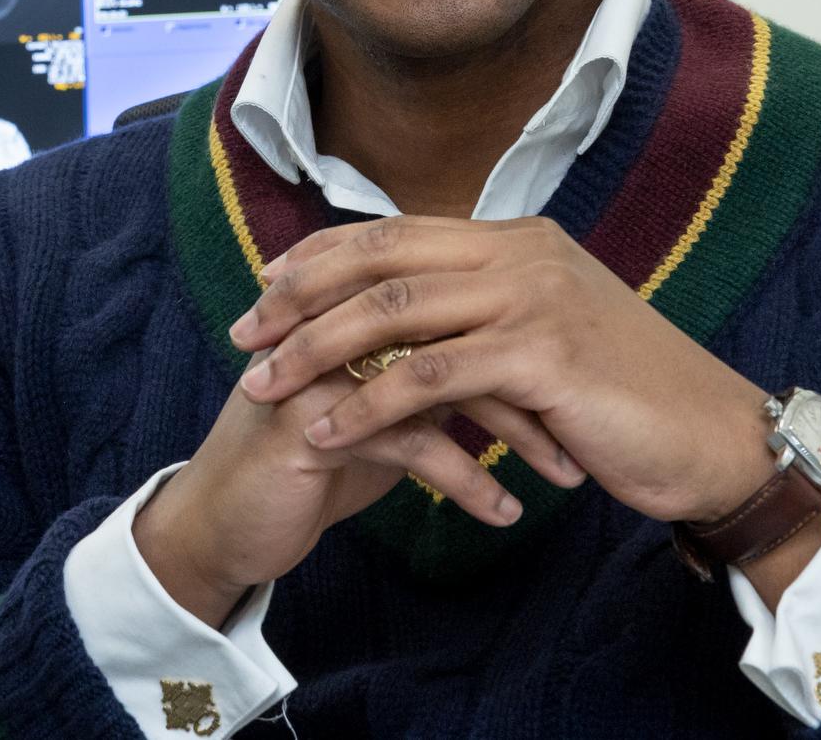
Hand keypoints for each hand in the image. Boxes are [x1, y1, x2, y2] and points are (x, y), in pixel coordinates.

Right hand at [133, 344, 573, 628]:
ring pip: (441, 379)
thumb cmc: (313, 459)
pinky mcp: (311, 417)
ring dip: (512, 432)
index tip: (590, 385)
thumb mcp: (381, 406)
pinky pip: (408, 441)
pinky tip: (503, 513)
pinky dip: (465, 481)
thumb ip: (430, 367)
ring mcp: (323, 362)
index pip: (461, 300)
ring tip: (564, 473)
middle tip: (593, 425)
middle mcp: (341, 318)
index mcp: (359, 303)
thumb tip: (512, 352)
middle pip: (460, 329)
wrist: (227, 520)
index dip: (527, 338)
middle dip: (535, 381)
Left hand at [228, 214, 776, 526]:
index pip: (395, 230)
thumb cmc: (624, 395)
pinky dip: (367, 404)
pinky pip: (429, 378)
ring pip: (392, 313)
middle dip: (299, 296)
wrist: (712, 436)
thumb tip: (411, 315)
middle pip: (379, 260)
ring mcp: (531, 298)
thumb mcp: (548, 330)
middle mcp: (518, 252)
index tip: (266, 282)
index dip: (323, 254)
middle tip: (243, 334)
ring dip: (315, 351)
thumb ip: (486, 309)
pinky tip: (326, 430)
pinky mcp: (541, 355)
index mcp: (515, 238)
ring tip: (263, 387)